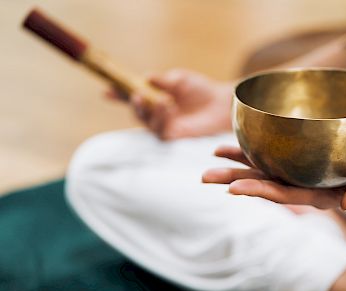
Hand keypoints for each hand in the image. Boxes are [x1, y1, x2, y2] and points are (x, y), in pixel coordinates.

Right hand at [106, 69, 232, 139]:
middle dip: (133, 105)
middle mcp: (157, 114)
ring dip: (150, 111)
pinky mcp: (173, 138)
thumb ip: (161, 81)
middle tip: (137, 96)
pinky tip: (168, 107)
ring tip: (163, 100)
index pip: (133, 97)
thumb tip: (144, 78)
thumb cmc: (202, 91)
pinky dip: (160, 118)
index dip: (118, 95)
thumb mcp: (179, 80)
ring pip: (147, 122)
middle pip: (137, 113)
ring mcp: (165, 127)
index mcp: (156, 98)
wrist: (221, 105)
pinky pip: (159, 131)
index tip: (105, 91)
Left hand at [203, 146, 345, 210]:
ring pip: (267, 169)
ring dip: (239, 163)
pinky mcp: (309, 160)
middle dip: (236, 179)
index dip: (259, 191)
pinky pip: (279, 155)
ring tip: (214, 155)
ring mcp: (304, 174)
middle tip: (205, 176)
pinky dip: (259, 149)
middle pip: (266, 183)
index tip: (233, 188)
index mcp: (319, 197)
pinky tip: (241, 141)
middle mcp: (305, 186)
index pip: (284, 195)